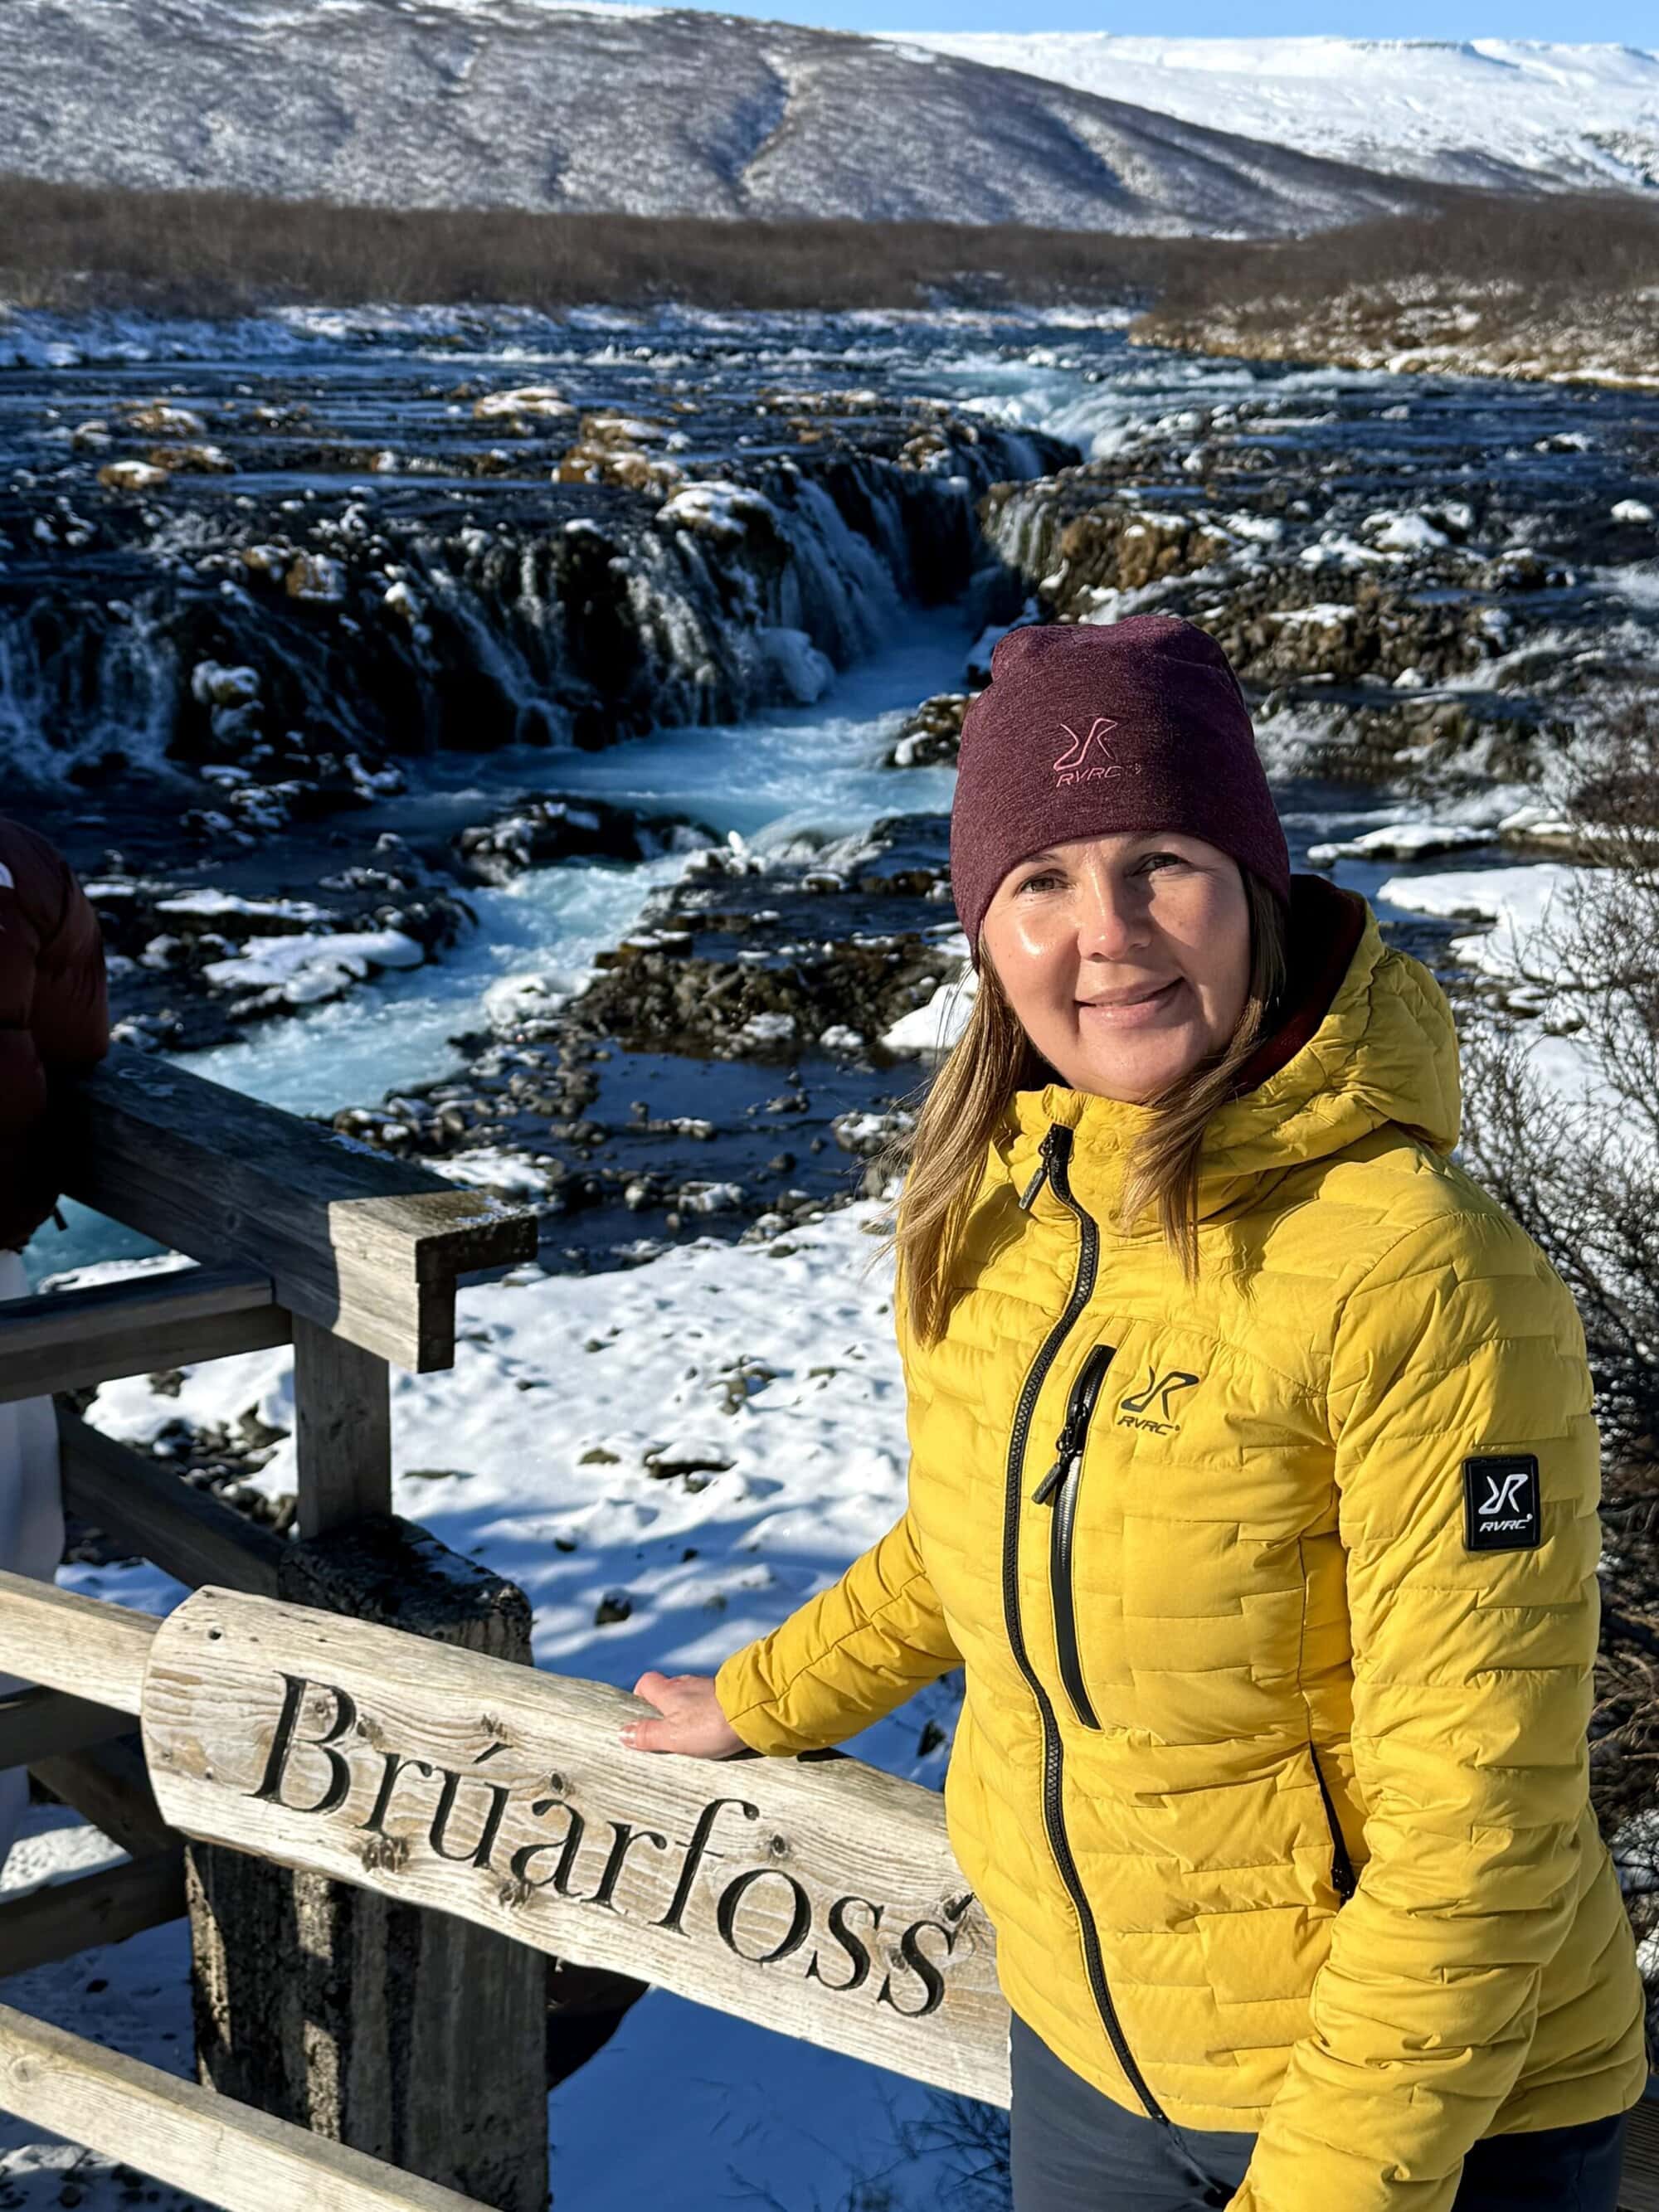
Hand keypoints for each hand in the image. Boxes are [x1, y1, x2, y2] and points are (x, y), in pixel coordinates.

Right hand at [619, 1670, 746, 1757]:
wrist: (753, 1711)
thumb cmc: (710, 1724)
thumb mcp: (673, 1736)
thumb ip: (648, 1735)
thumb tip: (623, 1733)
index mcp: (669, 1691)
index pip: (646, 1683)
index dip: (641, 1697)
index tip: (641, 1716)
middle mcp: (687, 1684)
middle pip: (669, 1690)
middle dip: (667, 1708)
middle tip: (668, 1732)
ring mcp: (709, 1687)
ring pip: (692, 1696)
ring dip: (690, 1710)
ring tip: (693, 1734)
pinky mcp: (729, 1694)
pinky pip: (712, 1702)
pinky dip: (709, 1712)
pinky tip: (715, 1729)